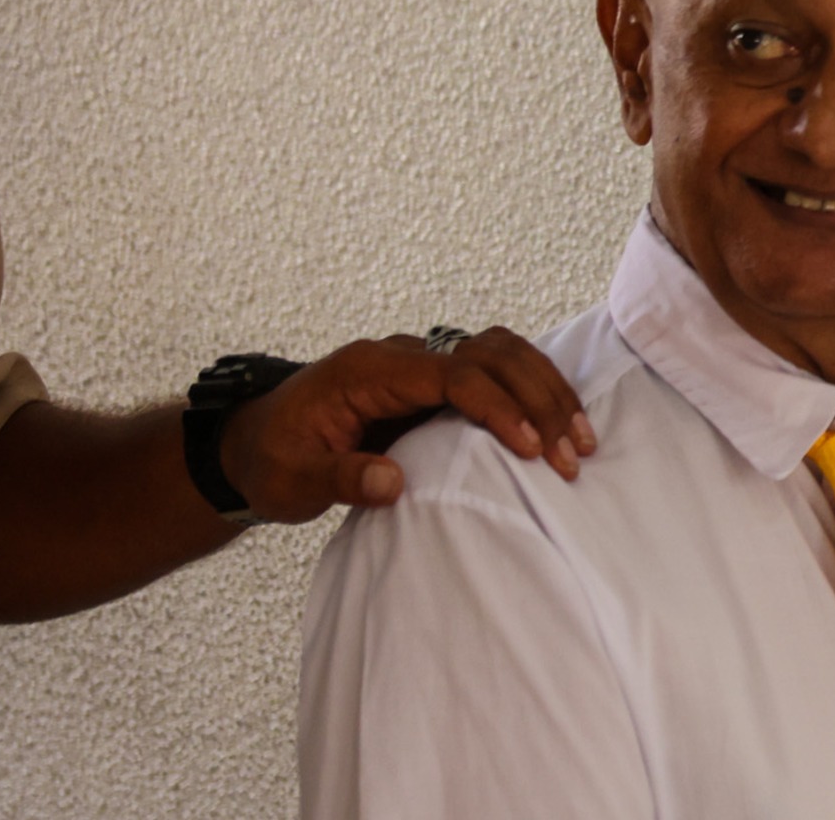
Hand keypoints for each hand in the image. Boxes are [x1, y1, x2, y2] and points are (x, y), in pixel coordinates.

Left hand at [217, 327, 594, 522]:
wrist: (254, 445)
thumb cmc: (272, 461)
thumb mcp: (293, 480)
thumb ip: (341, 478)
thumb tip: (393, 482)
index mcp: (369, 372)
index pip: (454, 375)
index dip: (498, 409)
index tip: (532, 449)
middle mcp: (403, 357)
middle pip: (491, 353)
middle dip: (539, 399)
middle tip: (573, 452)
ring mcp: (422, 365)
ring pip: (503, 353)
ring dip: (546, 390)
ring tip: (580, 439)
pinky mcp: (435, 383)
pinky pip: (497, 370)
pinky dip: (534, 392)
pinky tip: (560, 425)